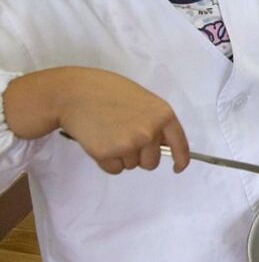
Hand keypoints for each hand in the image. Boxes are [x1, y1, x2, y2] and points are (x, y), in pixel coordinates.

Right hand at [4, 67, 190, 174]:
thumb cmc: (108, 92)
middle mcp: (150, 132)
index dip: (181, 159)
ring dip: (122, 156)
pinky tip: (99, 141)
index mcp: (163, 115)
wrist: (75, 93)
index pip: (179, 144)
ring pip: (132, 166)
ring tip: (109, 133)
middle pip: (152, 162)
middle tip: (124, 136)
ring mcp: (129, 144)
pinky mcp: (108, 154)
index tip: (178, 167)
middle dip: (140, 156)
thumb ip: (155, 121)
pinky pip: (114, 169)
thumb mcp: (143, 101)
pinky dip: (107, 161)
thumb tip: (164, 144)